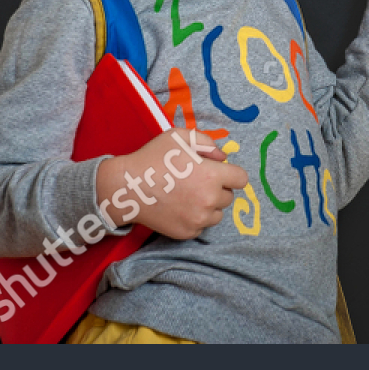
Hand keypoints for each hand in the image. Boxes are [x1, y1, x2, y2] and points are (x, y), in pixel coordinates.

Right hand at [95, 128, 249, 240]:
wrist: (127, 187)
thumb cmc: (153, 158)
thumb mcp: (180, 137)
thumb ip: (206, 143)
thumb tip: (222, 158)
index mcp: (212, 176)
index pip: (241, 179)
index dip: (232, 174)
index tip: (220, 173)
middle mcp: (209, 200)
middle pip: (228, 197)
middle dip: (217, 189)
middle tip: (196, 182)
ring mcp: (199, 219)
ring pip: (217, 214)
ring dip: (209, 206)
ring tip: (188, 196)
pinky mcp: (187, 233)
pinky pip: (201, 226)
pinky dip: (195, 218)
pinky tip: (179, 208)